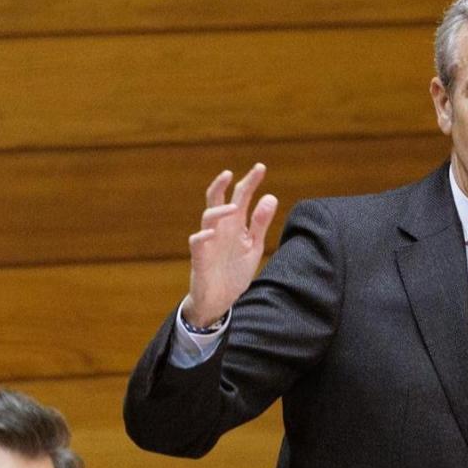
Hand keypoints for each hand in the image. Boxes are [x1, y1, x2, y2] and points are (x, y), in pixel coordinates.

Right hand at [187, 164, 278, 328]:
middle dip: (222, 185)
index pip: (241, 197)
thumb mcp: (253, 246)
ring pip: (207, 217)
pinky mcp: (199, 257)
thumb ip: (260, 223)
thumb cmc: (234, 271)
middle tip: (231, 173)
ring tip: (233, 207)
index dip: (250, 182)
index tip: (260, 167)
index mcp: (235, 224)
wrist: (220, 301)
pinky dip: (203, 237)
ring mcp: (208, 241)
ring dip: (219, 210)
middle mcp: (220, 228)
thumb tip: (271, 196)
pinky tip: (211, 234)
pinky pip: (196, 242)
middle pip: (217, 199)